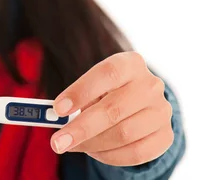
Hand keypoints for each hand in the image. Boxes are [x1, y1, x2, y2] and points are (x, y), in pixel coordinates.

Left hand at [50, 51, 173, 166]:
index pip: (106, 74)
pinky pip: (136, 152)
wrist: (140, 102)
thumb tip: (53, 116)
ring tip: (73, 145)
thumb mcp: (92, 85)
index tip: (58, 109)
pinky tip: (94, 151)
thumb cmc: (106, 90)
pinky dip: (110, 156)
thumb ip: (76, 98)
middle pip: (113, 110)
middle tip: (57, 142)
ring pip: (124, 134)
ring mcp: (161, 111)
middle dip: (81, 129)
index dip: (81, 92)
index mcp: (130, 63)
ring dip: (93, 144)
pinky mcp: (166, 135)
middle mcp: (150, 85)